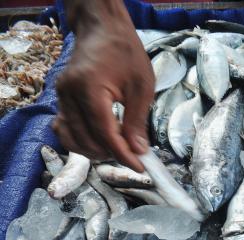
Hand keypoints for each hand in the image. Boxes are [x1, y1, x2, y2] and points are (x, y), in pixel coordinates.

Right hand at [54, 0, 153, 171]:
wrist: (102, 29)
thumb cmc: (126, 53)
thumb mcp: (141, 86)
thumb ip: (137, 121)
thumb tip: (137, 151)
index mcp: (90, 89)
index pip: (104, 133)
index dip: (122, 154)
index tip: (139, 167)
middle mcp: (69, 95)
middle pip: (86, 140)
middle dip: (111, 154)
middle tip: (133, 155)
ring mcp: (61, 97)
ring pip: (71, 139)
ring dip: (94, 151)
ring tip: (117, 149)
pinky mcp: (61, 98)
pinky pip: (64, 129)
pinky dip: (80, 140)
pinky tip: (98, 140)